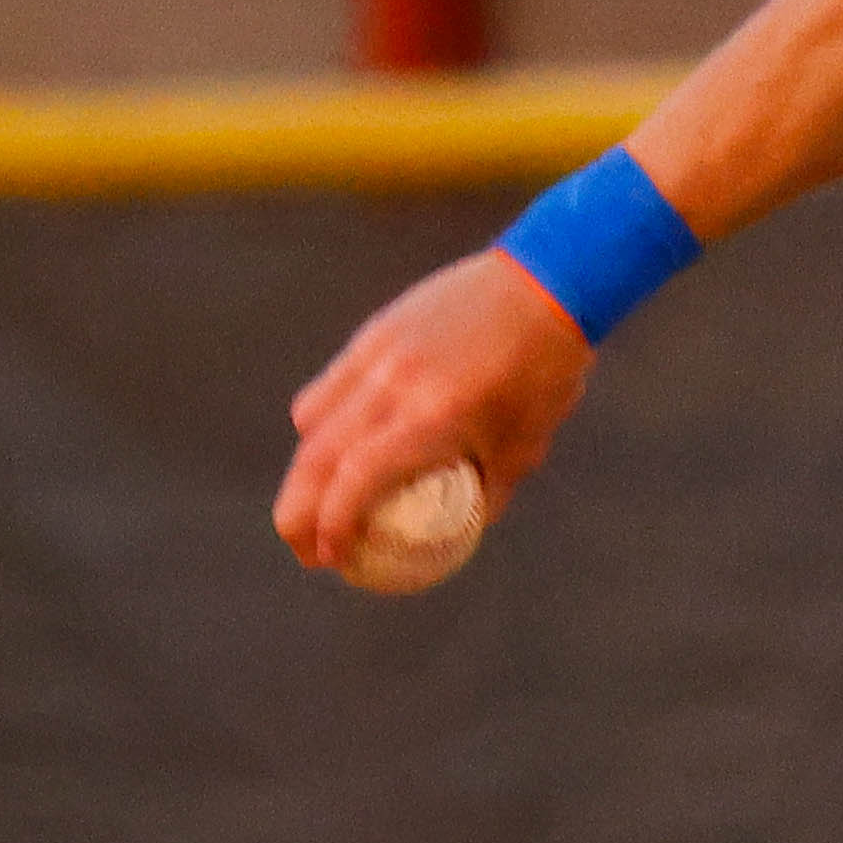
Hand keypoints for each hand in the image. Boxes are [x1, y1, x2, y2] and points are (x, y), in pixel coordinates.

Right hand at [275, 249, 593, 575]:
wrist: (544, 285)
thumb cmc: (545, 373)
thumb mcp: (525, 447)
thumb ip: (487, 491)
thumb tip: (458, 531)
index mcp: (430, 417)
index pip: (355, 478)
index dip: (332, 523)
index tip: (330, 558)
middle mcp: (392, 385)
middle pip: (315, 456)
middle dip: (297, 511)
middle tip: (304, 550)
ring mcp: (377, 353)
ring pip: (312, 418)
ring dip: (304, 467)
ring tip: (314, 502)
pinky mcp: (374, 332)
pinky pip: (330, 384)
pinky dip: (321, 421)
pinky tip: (333, 443)